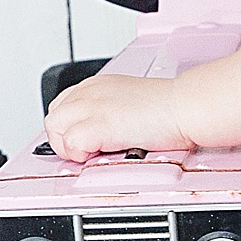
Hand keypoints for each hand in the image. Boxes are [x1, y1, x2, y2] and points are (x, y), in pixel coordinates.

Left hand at [42, 72, 190, 162]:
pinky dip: (81, 155)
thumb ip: (109, 113)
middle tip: (85, 152)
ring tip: (91, 155)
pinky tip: (101, 154)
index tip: (81, 141)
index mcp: (97, 86)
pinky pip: (71, 144)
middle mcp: (90, 92)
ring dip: (69, 147)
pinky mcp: (99, 124)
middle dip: (64, 139)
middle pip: (54, 118)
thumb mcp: (129, 102)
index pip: (63, 106)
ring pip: (55, 129)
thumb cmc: (169, 108)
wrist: (186, 106)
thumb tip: (100, 134)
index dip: (69, 128)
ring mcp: (92, 107)